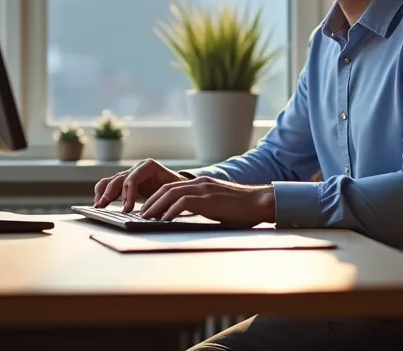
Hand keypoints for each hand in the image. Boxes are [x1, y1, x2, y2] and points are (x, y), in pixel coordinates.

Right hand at [93, 159, 184, 211]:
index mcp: (148, 166)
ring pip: (110, 181)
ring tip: (98, 206)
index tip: (127, 209)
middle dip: (110, 193)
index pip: (133, 178)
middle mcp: (136, 168)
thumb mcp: (174, 192)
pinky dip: (102, 193)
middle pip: (119, 179)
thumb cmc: (177, 188)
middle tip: (103, 206)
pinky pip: (109, 185)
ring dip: (103, 193)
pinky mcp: (124, 183)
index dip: (128, 194)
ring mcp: (129, 174)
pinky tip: (99, 204)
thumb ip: (166, 200)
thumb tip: (157, 213)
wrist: (178, 185)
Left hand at [138, 176, 274, 226]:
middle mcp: (199, 183)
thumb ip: (204, 205)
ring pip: (171, 193)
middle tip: (142, 214)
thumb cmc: (243, 208)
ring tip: (147, 218)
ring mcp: (203, 189)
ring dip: (156, 206)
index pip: (172, 187)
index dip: (157, 197)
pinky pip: (183, 202)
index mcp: (201, 183)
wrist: (260, 202)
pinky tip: (165, 220)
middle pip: (166, 188)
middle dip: (152, 201)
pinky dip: (171, 211)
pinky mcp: (208, 199)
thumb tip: (190, 216)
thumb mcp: (218, 204)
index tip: (149, 208)